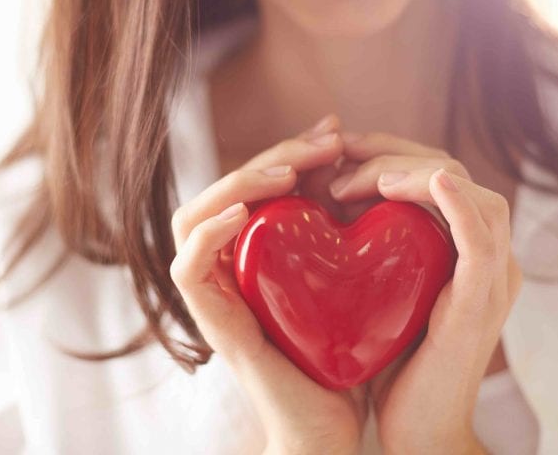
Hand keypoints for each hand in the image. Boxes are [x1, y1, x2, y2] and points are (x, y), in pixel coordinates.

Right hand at [169, 115, 366, 454]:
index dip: (291, 150)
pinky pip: (187, 269)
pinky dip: (209, 234)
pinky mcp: (213, 323)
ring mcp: (217, 294)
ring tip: (288, 172)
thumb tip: (369, 165)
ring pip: (193, 217)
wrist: (336, 424)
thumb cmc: (345, 349)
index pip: (257, 183)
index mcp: (260, 252)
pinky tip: (246, 213)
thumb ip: (344, 228)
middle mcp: (231, 266)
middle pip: (227, 189)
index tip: (333, 131)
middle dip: (276, 156)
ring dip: (239, 184)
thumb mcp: (350, 274)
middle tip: (325, 140)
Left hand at [329, 131, 523, 453]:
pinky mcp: (482, 302)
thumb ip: (376, 247)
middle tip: (342, 154)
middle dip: (396, 153)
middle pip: (455, 173)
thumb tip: (330, 198)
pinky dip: (459, 205)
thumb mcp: (385, 290)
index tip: (342, 150)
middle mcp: (489, 256)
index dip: (393, 152)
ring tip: (365, 178)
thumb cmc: (395, 363)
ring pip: (474, 194)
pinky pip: (481, 240)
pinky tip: (431, 182)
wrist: (417, 432)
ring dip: (417, 173)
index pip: (439, 174)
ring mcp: (492, 278)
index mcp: (466, 249)